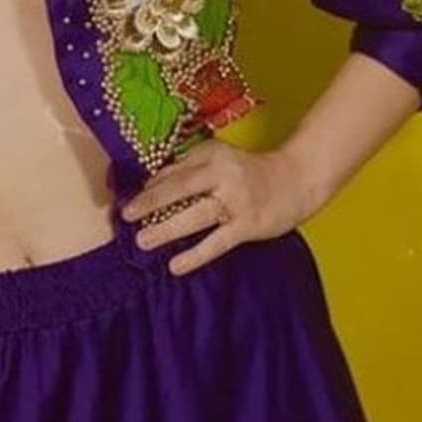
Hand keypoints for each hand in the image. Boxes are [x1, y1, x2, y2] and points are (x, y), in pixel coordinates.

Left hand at [120, 139, 322, 275]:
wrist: (296, 179)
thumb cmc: (248, 173)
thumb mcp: (218, 161)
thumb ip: (189, 171)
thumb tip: (149, 188)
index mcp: (210, 154)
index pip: (173, 170)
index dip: (148, 187)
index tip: (125, 200)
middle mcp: (222, 173)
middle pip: (180, 187)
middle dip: (151, 202)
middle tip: (126, 215)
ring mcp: (236, 199)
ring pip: (197, 215)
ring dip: (168, 229)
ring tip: (143, 241)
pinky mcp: (249, 224)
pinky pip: (218, 242)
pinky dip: (196, 255)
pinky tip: (176, 266)